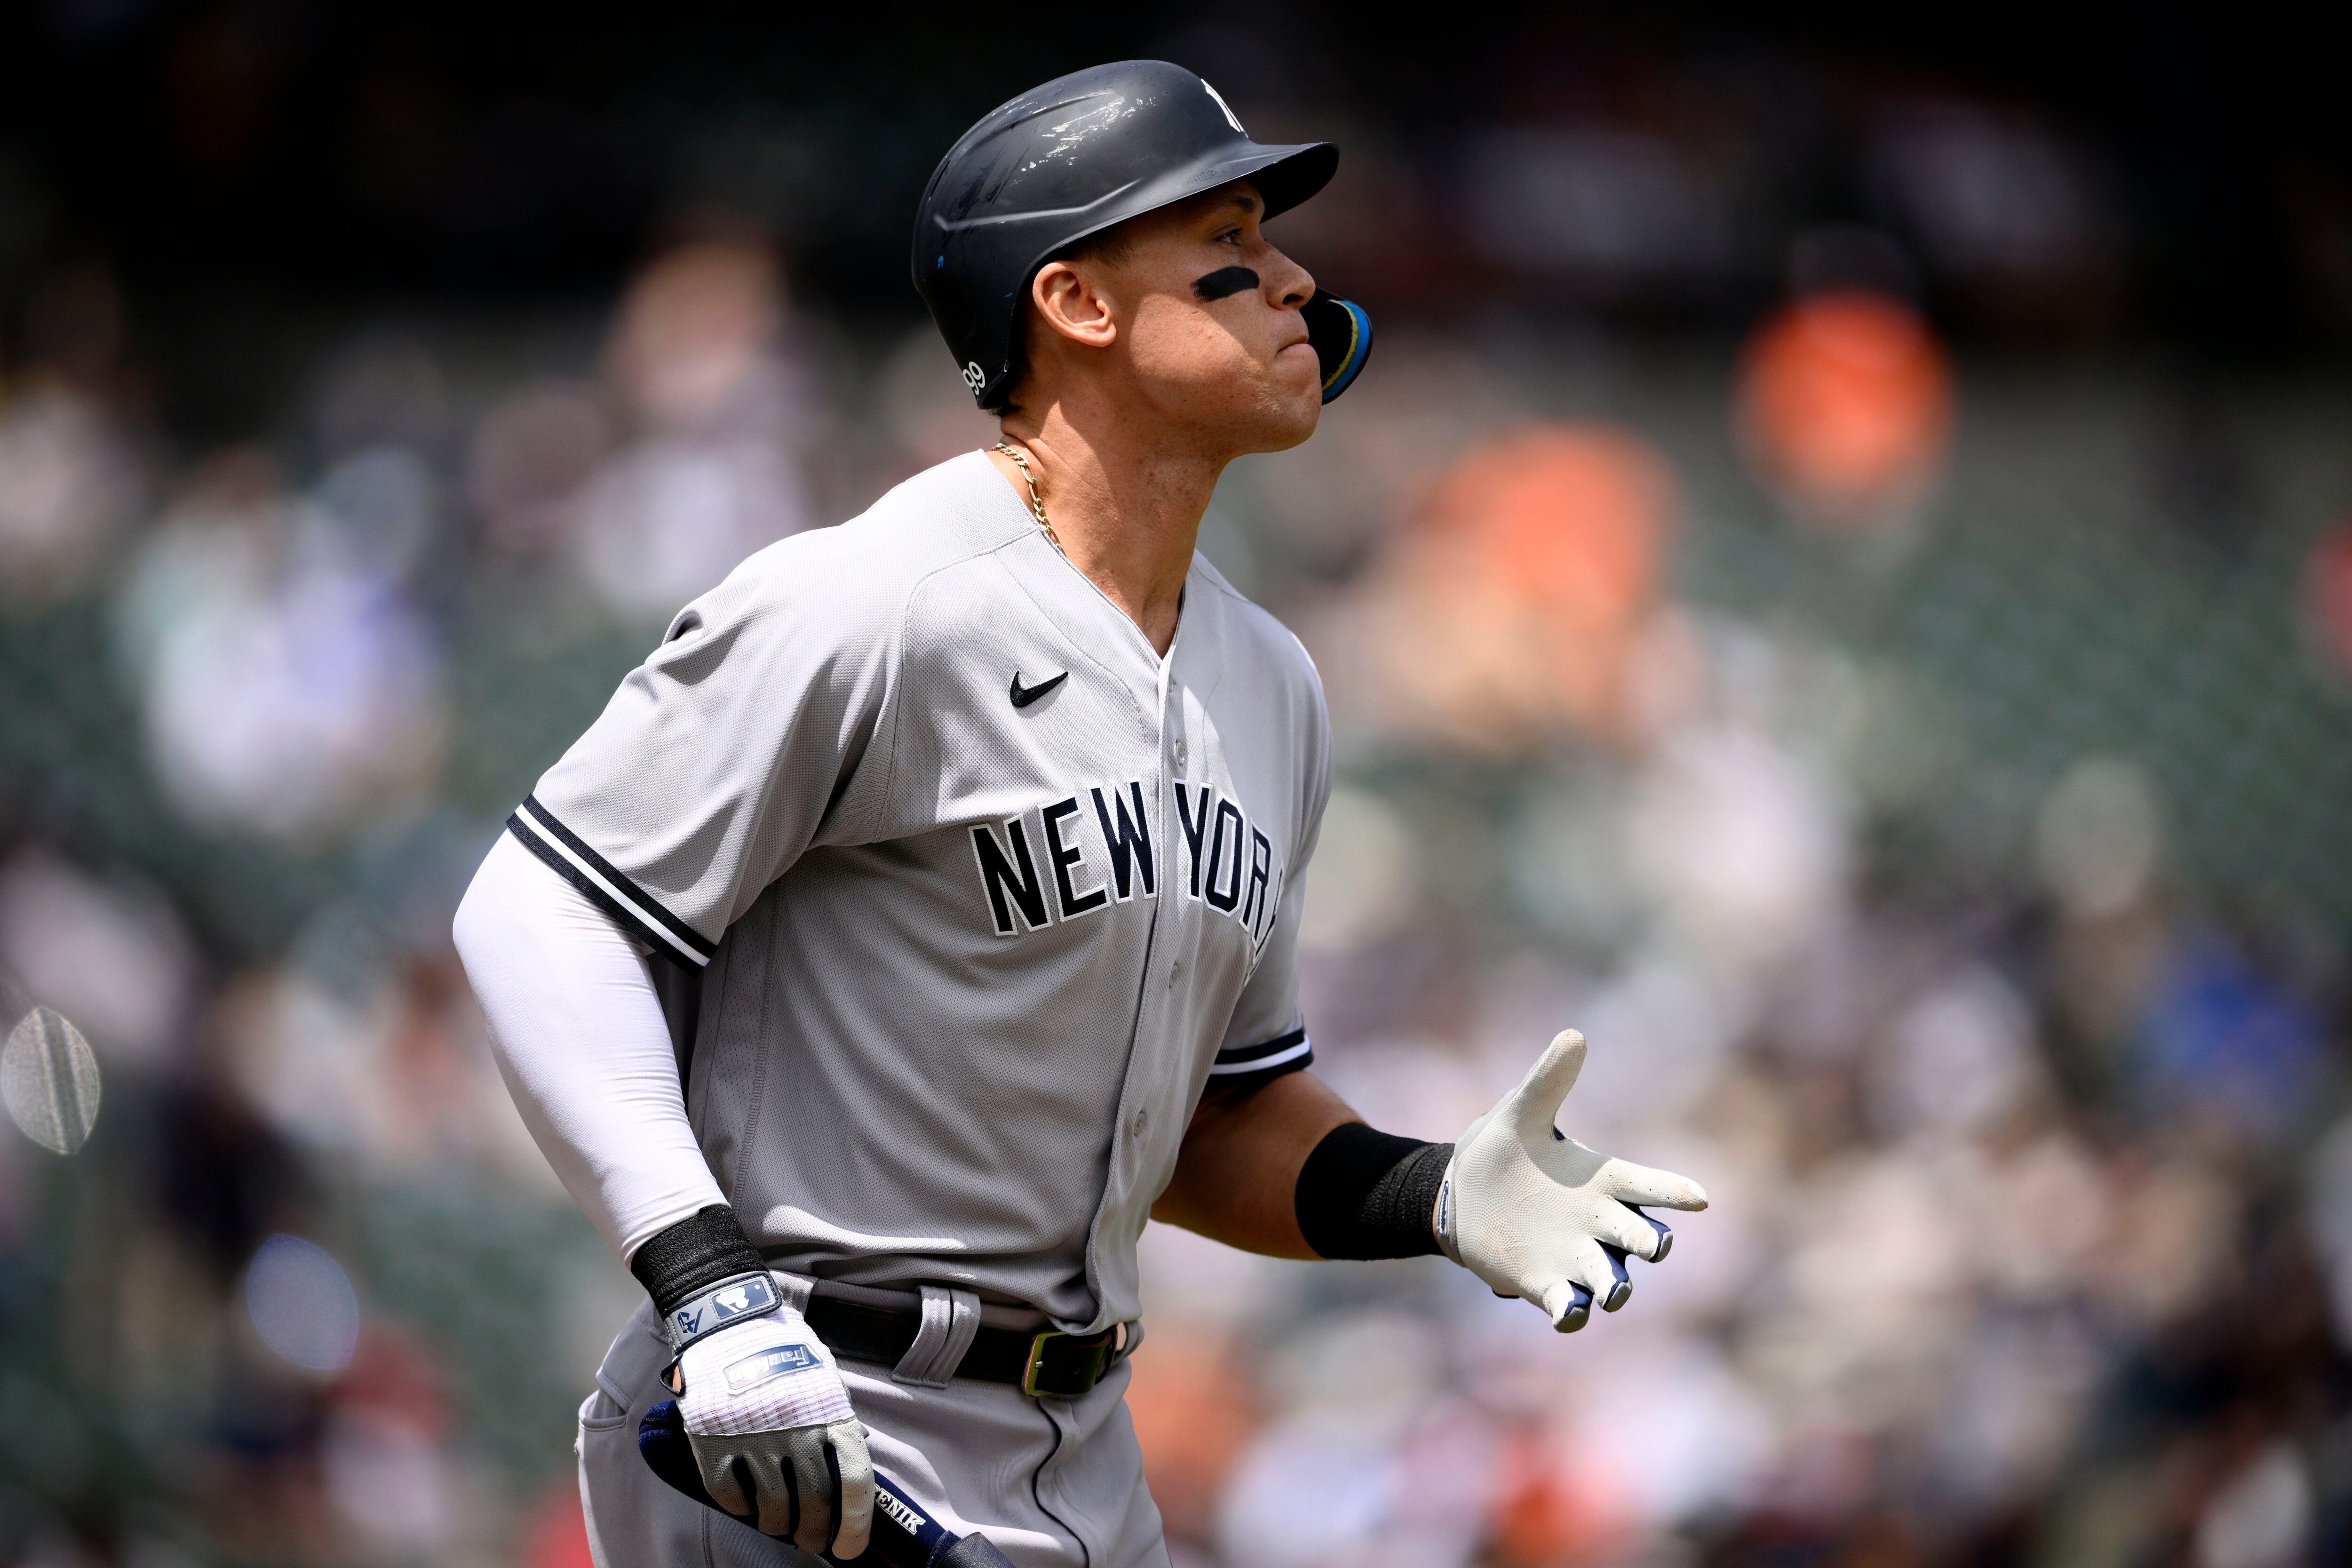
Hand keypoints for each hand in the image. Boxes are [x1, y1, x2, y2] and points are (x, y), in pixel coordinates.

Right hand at [675, 1289, 873, 1556]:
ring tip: (779, 1525)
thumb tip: (853, 1454)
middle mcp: (797, 1430)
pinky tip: (745, 1504)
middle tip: (812, 1540)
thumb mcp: (823, 1376)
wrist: (728, 1318)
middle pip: (816, 1503)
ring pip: (774, 1507)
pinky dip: (740, 1508)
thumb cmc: (783, 1347)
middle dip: (816, 1532)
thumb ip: (836, 1415)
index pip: (856, 1482)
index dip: (856, 1524)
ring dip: (779, 1525)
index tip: (848, 1549)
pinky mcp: (714, 1442)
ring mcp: (754, 1438)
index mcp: (831, 1412)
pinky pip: (730, 1494)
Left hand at [1436, 1029, 1706, 1331]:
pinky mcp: (1546, 1284)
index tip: (1698, 1196)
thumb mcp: (1519, 1113)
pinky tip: (1566, 1312)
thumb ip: (1547, 1080)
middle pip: (1640, 1238)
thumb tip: (1574, 1035)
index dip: (1674, 1192)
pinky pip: (1569, 1306)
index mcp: (1601, 1180)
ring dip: (1616, 1286)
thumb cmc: (1501, 1149)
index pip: (1648, 1186)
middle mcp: (1599, 1223)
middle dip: (1649, 1244)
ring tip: (1613, 1292)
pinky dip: (1571, 1313)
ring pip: (1613, 1279)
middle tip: (1652, 1245)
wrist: (1461, 1194)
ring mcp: (1576, 1258)